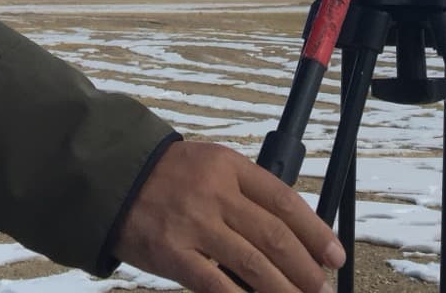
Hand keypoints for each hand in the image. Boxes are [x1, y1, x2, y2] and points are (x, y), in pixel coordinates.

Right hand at [112, 140, 345, 292]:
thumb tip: (289, 234)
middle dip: (305, 268)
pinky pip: (215, 284)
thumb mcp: (211, 166)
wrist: (112, 177)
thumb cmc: (167, 176)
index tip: (333, 255)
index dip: (315, 232)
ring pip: (253, 263)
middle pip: (274, 236)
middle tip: (322, 288)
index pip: (284, 201)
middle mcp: (215, 193)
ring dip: (283, 289)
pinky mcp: (172, 253)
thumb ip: (245, 193)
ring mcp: (193, 224)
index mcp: (229, 167)